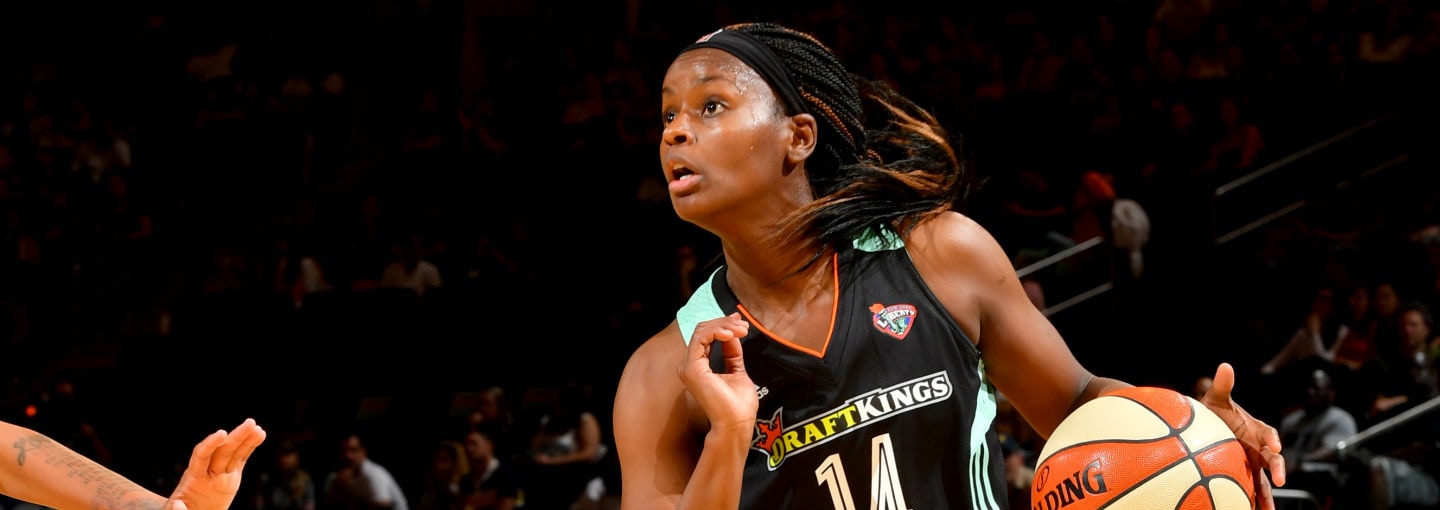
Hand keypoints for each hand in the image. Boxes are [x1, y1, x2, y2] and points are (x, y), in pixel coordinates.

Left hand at [164, 418, 266, 509]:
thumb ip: (176, 508)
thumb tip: (178, 504)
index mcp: (194, 478)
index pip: (202, 455)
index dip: (210, 444)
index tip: (222, 433)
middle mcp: (208, 470)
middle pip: (223, 450)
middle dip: (236, 436)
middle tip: (250, 423)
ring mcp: (221, 472)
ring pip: (234, 452)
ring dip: (246, 438)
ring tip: (257, 428)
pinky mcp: (231, 475)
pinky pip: (242, 458)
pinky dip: (250, 446)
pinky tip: (260, 435)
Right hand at [677, 313, 756, 433]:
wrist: (737, 424)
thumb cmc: (738, 406)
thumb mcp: (737, 372)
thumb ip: (732, 354)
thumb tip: (732, 335)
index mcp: (697, 367)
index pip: (705, 337)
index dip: (723, 325)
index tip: (741, 324)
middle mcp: (689, 365)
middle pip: (703, 330)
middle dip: (724, 323)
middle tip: (743, 326)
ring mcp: (688, 366)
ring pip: (701, 331)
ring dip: (723, 326)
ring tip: (741, 329)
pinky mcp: (691, 368)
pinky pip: (701, 338)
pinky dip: (717, 331)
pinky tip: (730, 334)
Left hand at [1200, 363, 1285, 509]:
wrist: (1202, 429)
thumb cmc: (1212, 413)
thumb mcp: (1216, 400)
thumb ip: (1222, 386)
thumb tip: (1225, 365)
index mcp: (1256, 429)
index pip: (1269, 434)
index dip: (1273, 440)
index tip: (1275, 446)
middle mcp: (1258, 448)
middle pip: (1273, 460)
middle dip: (1279, 469)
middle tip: (1280, 480)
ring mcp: (1252, 463)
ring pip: (1265, 481)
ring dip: (1268, 494)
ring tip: (1268, 509)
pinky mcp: (1244, 475)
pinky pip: (1251, 490)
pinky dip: (1253, 500)